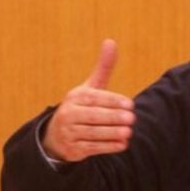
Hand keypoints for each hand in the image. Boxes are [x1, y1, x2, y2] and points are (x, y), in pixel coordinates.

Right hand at [41, 39, 134, 161]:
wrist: (57, 135)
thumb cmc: (81, 106)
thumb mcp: (90, 87)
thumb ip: (103, 68)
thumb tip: (111, 41)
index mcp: (75, 97)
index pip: (95, 98)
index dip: (113, 101)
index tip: (130, 104)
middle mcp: (69, 114)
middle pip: (93, 116)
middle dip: (113, 118)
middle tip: (132, 119)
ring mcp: (69, 133)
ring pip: (92, 133)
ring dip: (112, 133)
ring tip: (129, 132)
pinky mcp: (73, 149)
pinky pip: (91, 148)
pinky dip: (107, 147)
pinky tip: (122, 144)